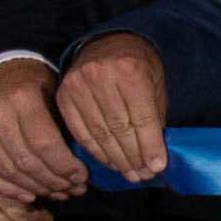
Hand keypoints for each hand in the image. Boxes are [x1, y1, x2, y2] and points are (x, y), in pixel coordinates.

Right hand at [0, 51, 91, 202]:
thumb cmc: (33, 85)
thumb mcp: (56, 95)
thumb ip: (65, 130)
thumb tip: (80, 173)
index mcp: (22, 97)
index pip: (45, 145)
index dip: (65, 168)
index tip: (81, 178)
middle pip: (26, 162)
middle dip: (54, 182)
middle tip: (72, 190)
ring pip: (6, 172)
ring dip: (34, 189)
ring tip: (55, 193)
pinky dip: (7, 190)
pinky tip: (28, 195)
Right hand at [56, 35, 176, 182]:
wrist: (109, 44)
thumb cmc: (139, 68)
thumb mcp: (156, 85)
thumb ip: (155, 118)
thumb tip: (153, 160)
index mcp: (130, 70)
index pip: (141, 117)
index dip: (150, 146)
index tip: (157, 167)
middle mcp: (101, 75)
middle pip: (118, 128)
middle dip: (133, 157)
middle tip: (142, 175)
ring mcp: (78, 84)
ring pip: (98, 133)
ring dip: (115, 159)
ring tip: (128, 173)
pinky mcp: (63, 95)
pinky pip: (80, 131)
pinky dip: (95, 151)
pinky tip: (108, 162)